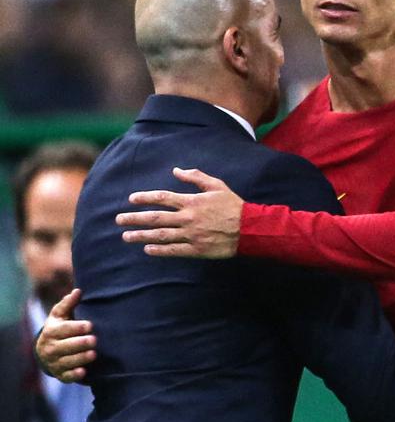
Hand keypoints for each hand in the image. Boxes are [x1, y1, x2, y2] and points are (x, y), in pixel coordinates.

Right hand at [36, 289, 95, 382]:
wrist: (46, 350)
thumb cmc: (58, 328)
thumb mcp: (60, 315)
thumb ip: (68, 304)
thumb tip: (78, 291)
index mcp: (51, 331)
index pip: (64, 330)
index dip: (77, 327)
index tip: (90, 325)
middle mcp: (50, 348)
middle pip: (65, 346)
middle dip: (80, 343)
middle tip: (94, 340)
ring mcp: (54, 362)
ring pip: (67, 361)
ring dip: (80, 358)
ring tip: (94, 354)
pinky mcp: (60, 374)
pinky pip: (66, 376)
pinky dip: (74, 375)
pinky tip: (84, 371)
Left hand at [116, 167, 243, 257]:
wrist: (249, 228)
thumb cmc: (233, 205)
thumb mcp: (216, 185)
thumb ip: (195, 177)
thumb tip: (176, 170)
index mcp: (192, 201)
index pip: (162, 198)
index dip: (145, 198)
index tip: (131, 199)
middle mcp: (188, 218)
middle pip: (156, 218)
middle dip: (135, 218)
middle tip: (118, 220)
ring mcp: (191, 235)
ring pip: (161, 235)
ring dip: (141, 235)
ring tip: (126, 236)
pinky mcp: (197, 249)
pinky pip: (174, 250)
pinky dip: (159, 250)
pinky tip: (147, 249)